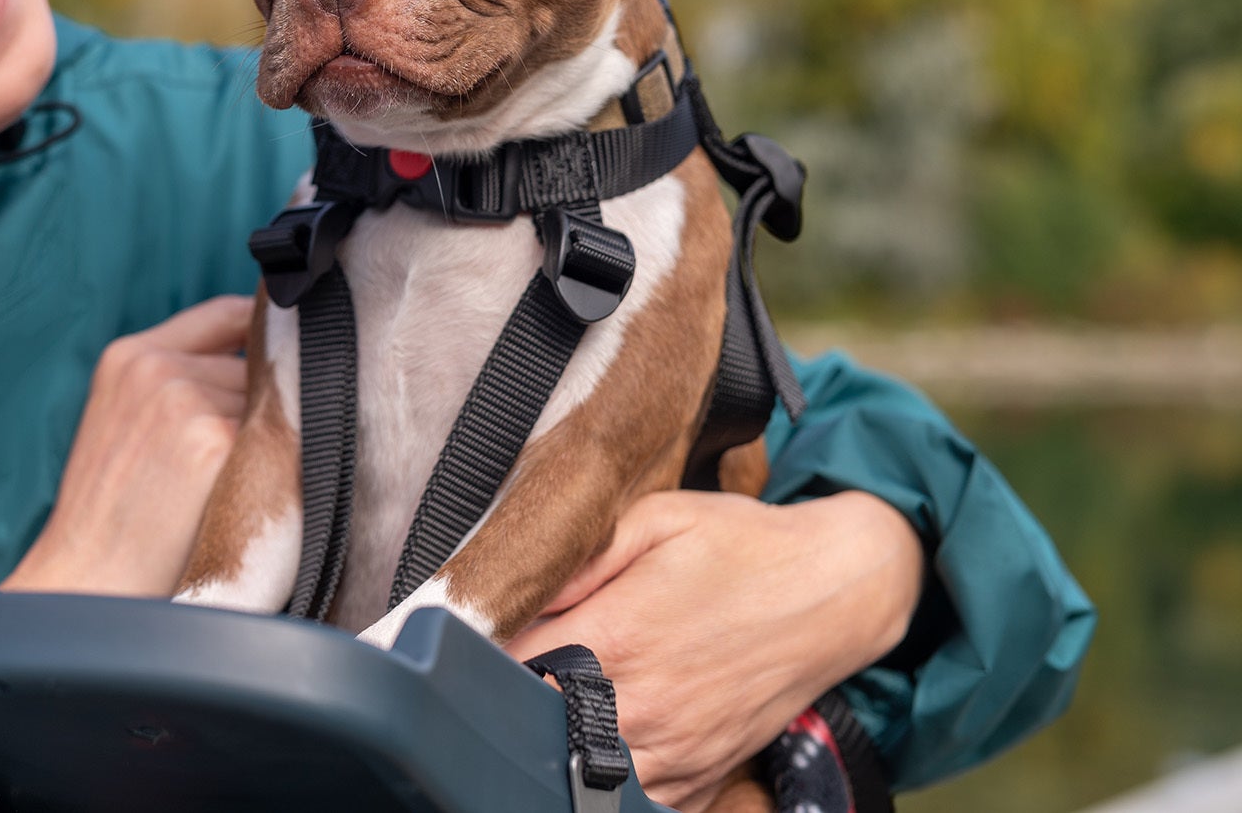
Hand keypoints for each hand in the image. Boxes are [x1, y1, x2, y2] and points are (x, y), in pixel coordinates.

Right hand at [0, 296, 251, 596]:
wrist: (88, 585)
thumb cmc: (110, 518)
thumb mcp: (123, 423)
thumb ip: (177, 382)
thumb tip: (264, 362)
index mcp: (130, 356)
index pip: (225, 314)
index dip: (263, 336)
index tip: (285, 361)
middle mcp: (158, 367)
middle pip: (256, 366)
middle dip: (260, 408)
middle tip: (234, 465)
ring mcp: (187, 401)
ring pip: (271, 407)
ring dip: (269, 443)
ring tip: (226, 493)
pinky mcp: (216, 443)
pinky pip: (280, 444)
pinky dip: (276, 473)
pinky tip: (243, 505)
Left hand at [505, 489, 922, 812]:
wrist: (835, 589)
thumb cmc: (740, 546)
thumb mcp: (652, 519)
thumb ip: (576, 560)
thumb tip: (511, 591)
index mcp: (616, 635)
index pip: (508, 665)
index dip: (481, 653)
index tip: (469, 639)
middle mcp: (642, 703)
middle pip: (535, 726)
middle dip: (512, 699)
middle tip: (507, 671)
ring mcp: (675, 749)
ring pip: (579, 774)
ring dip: (555, 743)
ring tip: (550, 705)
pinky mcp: (703, 774)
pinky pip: (637, 799)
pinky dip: (607, 777)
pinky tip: (600, 739)